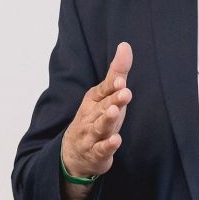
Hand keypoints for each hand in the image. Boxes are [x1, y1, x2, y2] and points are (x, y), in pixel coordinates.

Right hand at [61, 42, 132, 178]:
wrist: (73, 154)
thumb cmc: (95, 119)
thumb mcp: (105, 96)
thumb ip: (117, 72)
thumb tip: (125, 45)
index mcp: (94, 100)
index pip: (103, 90)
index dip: (112, 86)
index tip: (121, 80)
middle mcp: (91, 116)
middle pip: (104, 107)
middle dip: (113, 100)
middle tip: (124, 92)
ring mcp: (92, 135)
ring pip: (100, 127)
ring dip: (107, 119)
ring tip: (115, 112)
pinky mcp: (96, 153)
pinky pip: (101, 149)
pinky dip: (108, 145)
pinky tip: (116, 140)